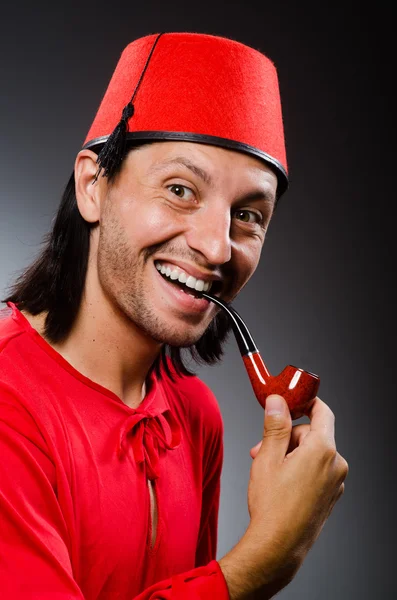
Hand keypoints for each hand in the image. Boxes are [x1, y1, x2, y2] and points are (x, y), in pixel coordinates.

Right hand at [244, 394, 347, 594]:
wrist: (278, 547)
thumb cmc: (272, 505)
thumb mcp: (267, 457)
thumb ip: (275, 424)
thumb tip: (277, 401)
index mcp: (322, 450)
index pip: (322, 412)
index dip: (305, 402)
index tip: (290, 402)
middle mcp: (335, 464)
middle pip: (312, 434)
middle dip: (286, 437)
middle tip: (261, 449)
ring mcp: (335, 482)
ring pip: (312, 453)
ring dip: (290, 454)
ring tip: (267, 469)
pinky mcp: (331, 495)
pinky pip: (317, 470)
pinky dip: (299, 469)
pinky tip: (281, 483)